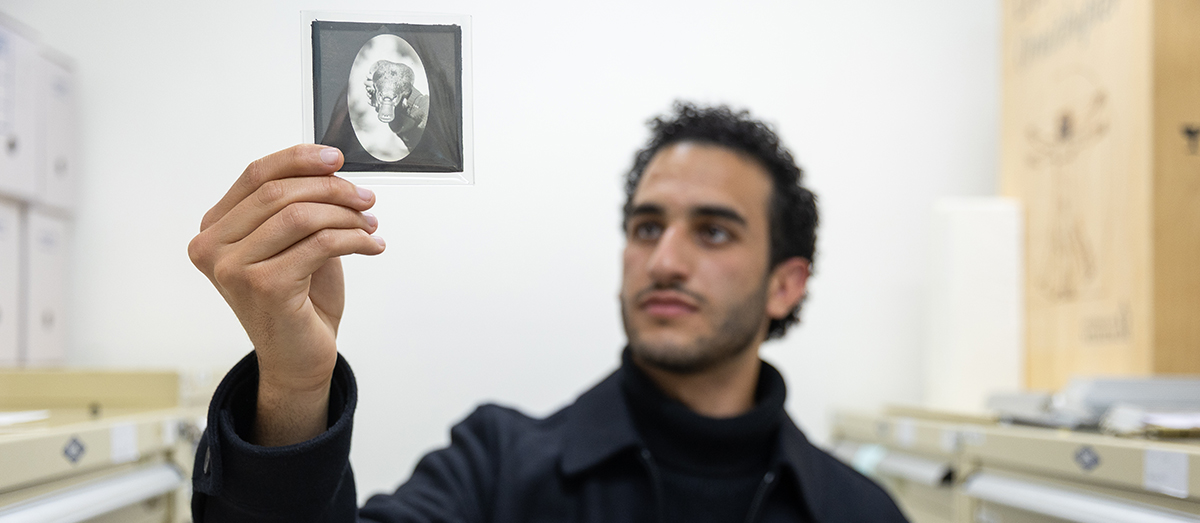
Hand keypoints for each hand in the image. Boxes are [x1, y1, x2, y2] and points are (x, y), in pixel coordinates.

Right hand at [187, 145, 384, 444]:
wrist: (298, 357)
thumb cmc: (297, 299)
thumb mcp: (294, 242)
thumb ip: (298, 205)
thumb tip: (329, 166)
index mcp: (214, 229)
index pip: (255, 176)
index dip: (298, 159)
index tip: (336, 158)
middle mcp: (213, 248)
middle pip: (278, 192)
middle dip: (332, 189)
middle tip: (366, 198)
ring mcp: (234, 268)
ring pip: (301, 215)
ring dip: (346, 214)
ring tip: (370, 224)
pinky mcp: (264, 286)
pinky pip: (321, 244)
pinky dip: (355, 240)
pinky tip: (372, 246)